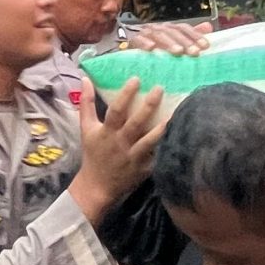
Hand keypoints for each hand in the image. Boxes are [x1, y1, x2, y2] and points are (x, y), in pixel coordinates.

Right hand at [72, 78, 165, 222]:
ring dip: (160, 129)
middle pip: (135, 123)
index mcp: (107, 132)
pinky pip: (156, 157)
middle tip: (159, 88)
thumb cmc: (94, 153)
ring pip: (149, 141)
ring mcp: (133, 157)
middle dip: (148, 106)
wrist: (97, 186)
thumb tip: (85, 79)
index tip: (136, 79)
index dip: (125, 95)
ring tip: (173, 113)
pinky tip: (178, 136)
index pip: (116, 111)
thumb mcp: (86, 128)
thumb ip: (86, 104)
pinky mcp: (144, 169)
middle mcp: (120, 143)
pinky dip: (166, 147)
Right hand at [123, 20, 210, 55]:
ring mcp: (144, 33)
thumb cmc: (150, 46)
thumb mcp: (171, 42)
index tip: (205, 46)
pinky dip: (143, 43)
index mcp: (168, 29)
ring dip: (168, 43)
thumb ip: (189, 36)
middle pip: (173, 32)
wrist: (123, 45)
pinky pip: (137, 40)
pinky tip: (151, 49)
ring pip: (158, 35)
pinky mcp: (130, 40)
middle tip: (194, 53)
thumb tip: (208, 27)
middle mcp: (158, 28)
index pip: (184, 28)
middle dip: (185, 42)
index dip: (195, 36)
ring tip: (178, 52)